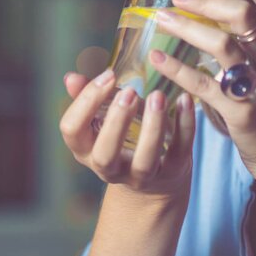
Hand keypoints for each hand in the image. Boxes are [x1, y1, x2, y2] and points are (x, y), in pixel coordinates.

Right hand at [59, 70, 195, 198]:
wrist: (155, 179)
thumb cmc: (122, 137)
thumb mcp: (102, 119)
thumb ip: (88, 98)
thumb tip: (70, 78)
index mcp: (86, 149)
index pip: (72, 130)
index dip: (85, 102)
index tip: (108, 75)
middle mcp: (109, 168)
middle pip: (105, 154)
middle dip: (116, 122)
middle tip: (130, 92)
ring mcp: (141, 175)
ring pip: (144, 160)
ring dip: (152, 127)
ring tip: (158, 96)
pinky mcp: (171, 171)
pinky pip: (179, 150)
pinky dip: (184, 126)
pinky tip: (185, 100)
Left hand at [150, 0, 255, 177]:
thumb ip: (242, 40)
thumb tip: (205, 13)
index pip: (245, 1)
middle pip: (240, 14)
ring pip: (223, 45)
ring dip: (189, 28)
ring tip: (161, 19)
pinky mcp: (242, 110)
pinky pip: (206, 86)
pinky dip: (180, 70)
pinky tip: (157, 60)